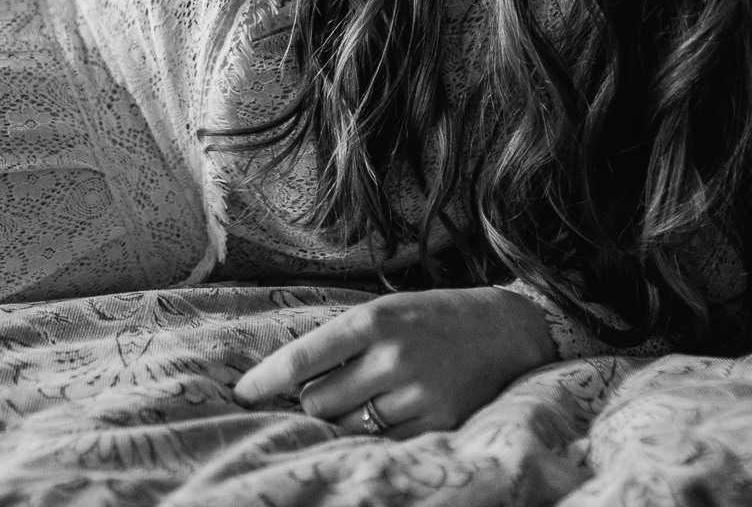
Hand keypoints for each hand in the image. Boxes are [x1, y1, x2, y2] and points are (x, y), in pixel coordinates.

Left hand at [233, 287, 556, 437]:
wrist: (509, 330)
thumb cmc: (436, 318)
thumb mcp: (388, 311)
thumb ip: (344, 340)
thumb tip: (291, 378)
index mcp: (374, 320)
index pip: (302, 358)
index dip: (264, 380)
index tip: (241, 394)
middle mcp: (392, 356)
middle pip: (317, 401)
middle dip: (313, 400)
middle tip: (330, 390)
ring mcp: (417, 393)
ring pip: (346, 425)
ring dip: (342, 418)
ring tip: (365, 398)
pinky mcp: (438, 423)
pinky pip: (382, 441)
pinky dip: (375, 433)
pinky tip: (390, 411)